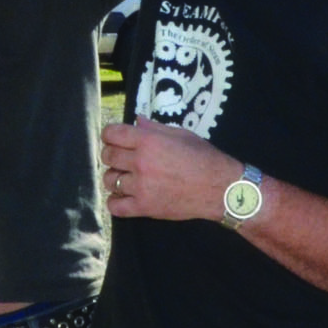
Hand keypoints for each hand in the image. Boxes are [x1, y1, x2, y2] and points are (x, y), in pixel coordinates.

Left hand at [101, 118, 234, 221]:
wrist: (220, 188)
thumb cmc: (204, 158)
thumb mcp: (181, 135)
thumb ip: (155, 128)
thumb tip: (137, 120)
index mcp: (149, 141)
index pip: (112, 133)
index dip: (109, 135)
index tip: (114, 139)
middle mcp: (141, 162)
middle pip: (108, 156)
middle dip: (111, 155)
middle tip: (121, 159)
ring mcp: (141, 186)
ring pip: (109, 180)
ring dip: (114, 178)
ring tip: (125, 178)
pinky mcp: (145, 207)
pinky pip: (115, 206)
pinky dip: (115, 202)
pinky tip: (123, 197)